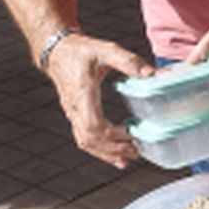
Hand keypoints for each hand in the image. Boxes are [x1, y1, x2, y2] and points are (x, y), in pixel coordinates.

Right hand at [46, 35, 152, 166]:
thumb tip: (151, 73)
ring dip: (106, 153)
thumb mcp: (106, 50)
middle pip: (90, 139)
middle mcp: (75, 108)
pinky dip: (99, 150)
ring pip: (86, 142)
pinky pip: (84, 138)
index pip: (94, 124)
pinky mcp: (74, 115)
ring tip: (128, 158)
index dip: (112, 134)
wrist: (57, 52)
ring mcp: (73, 113)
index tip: (132, 135)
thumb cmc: (81, 50)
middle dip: (113, 148)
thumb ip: (128, 61)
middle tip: (137, 151)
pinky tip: (114, 156)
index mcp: (83, 94)